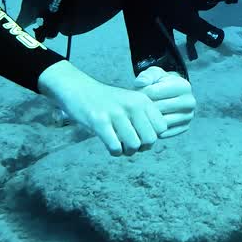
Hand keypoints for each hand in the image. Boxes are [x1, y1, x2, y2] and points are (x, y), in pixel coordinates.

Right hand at [38, 61, 167, 155]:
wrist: (79, 90)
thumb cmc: (107, 101)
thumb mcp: (131, 101)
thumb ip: (145, 117)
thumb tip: (153, 141)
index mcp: (142, 100)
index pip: (162, 128)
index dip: (152, 136)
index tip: (140, 135)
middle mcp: (132, 105)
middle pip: (150, 139)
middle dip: (141, 147)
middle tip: (130, 144)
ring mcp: (116, 113)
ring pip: (134, 145)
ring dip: (127, 151)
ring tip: (120, 145)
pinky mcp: (99, 121)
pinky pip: (115, 147)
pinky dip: (114, 152)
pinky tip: (110, 145)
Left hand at [135, 67, 195, 137]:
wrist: (172, 94)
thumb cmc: (161, 83)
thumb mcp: (155, 74)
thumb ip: (146, 75)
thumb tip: (140, 83)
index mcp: (183, 86)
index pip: (154, 92)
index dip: (140, 93)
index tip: (135, 94)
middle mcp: (189, 102)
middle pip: (158, 108)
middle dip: (143, 107)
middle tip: (134, 106)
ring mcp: (188, 116)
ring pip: (161, 122)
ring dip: (148, 120)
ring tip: (141, 114)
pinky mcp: (185, 127)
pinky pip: (165, 133)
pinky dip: (154, 129)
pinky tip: (148, 123)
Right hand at [221, 26, 241, 54]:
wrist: (216, 39)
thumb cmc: (226, 33)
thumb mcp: (233, 29)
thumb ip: (240, 29)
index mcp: (241, 43)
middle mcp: (238, 49)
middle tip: (240, 45)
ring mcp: (232, 53)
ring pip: (237, 54)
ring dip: (237, 51)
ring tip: (235, 47)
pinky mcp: (226, 54)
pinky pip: (231, 55)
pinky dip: (231, 53)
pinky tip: (229, 49)